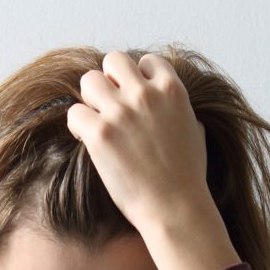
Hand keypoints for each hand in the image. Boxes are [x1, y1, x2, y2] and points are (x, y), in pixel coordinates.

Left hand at [65, 51, 213, 236]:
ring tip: (97, 122)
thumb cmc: (187, 177)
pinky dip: (77, 125)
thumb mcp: (195, 131)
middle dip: (110, 81)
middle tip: (110, 107)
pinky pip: (74, 112)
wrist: (175, 208)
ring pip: (89, 80)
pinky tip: (87, 140)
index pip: (146, 62)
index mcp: (172, 90)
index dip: (138, 79)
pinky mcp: (100, 134)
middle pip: (113, 61)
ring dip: (90, 100)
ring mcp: (121, 112)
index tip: (135, 99)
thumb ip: (181, 110)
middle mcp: (145, 94)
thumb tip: (175, 108)